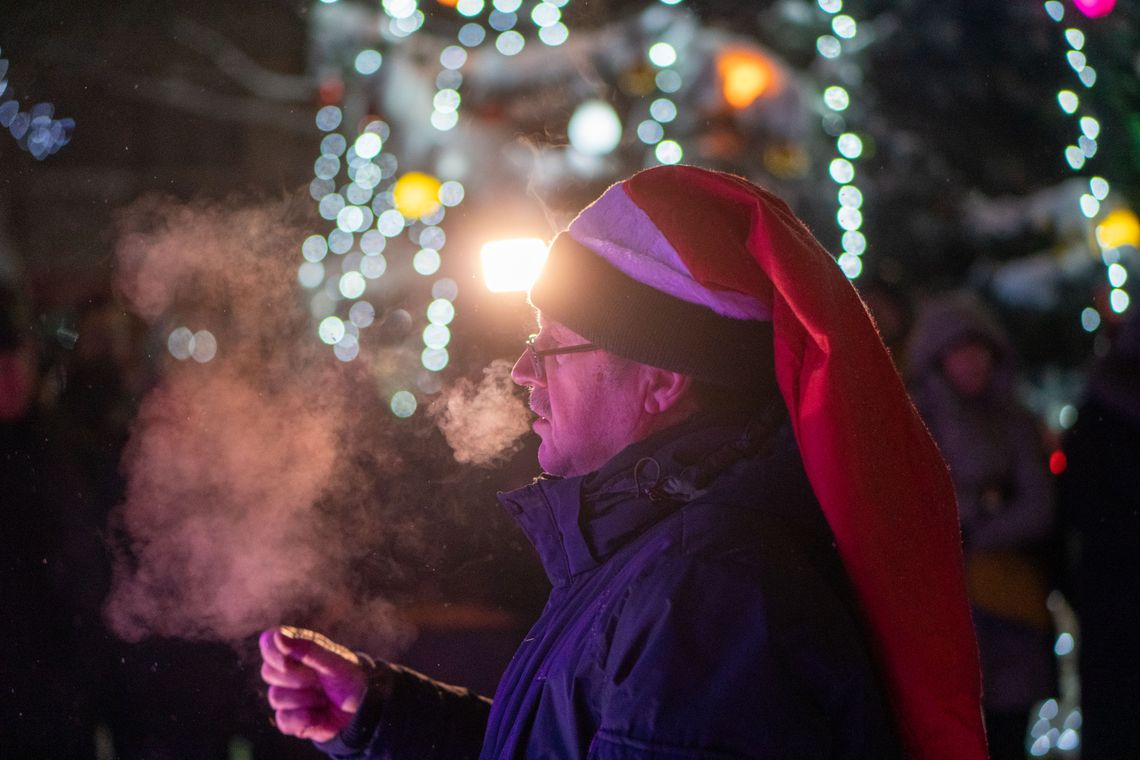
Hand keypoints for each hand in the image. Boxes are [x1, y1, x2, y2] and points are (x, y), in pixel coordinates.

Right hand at [259, 625, 367, 742]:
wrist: (362, 710)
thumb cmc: (349, 679)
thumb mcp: (334, 662)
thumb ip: (307, 649)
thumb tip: (276, 636)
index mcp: (297, 650)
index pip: (269, 642)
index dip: (274, 652)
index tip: (287, 660)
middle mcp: (288, 672)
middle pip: (268, 672)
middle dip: (297, 678)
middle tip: (319, 680)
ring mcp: (287, 695)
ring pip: (276, 697)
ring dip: (306, 699)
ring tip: (324, 698)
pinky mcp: (289, 719)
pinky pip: (283, 719)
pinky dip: (304, 718)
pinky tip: (319, 714)